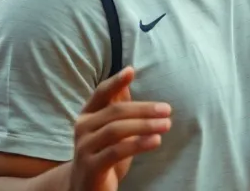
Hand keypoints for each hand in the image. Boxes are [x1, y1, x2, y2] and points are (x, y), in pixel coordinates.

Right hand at [69, 67, 170, 190]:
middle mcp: (82, 128)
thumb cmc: (103, 155)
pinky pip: (116, 151)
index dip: (115, 81)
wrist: (86, 189)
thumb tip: (127, 79)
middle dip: (144, 109)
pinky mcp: (91, 167)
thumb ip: (117, 106)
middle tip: (167, 109)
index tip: (131, 71)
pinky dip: (138, 144)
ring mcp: (84, 148)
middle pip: (115, 112)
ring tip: (166, 125)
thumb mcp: (112, 130)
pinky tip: (155, 141)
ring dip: (144, 125)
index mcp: (87, 115)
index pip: (101, 93)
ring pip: (116, 130)